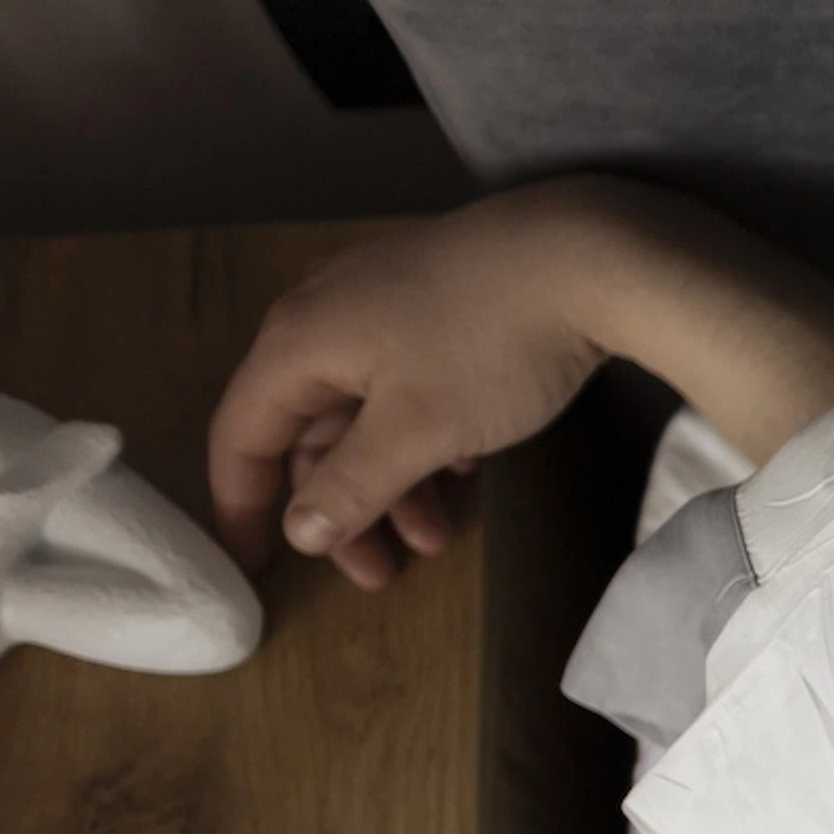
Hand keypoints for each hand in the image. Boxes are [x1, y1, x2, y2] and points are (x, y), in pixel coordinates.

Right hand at [207, 179, 638, 588]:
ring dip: (395, 484)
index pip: (242, 434)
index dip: (241, 506)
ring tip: (439, 540)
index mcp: (298, 341)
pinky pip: (411, 386)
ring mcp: (386, 304)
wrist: (592, 254)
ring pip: (367, 413)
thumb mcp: (416, 430)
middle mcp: (327, 315)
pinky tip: (468, 469)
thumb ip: (351, 485)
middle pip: (310, 431)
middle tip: (380, 578)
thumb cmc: (489, 344)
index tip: (255, 569)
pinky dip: (428, 439)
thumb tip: (299, 530)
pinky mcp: (441, 305)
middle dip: (344, 510)